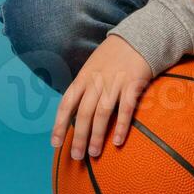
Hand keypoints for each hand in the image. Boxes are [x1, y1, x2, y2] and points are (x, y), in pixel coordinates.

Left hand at [51, 35, 154, 159]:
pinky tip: (117, 141)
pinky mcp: (132, 84)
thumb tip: (73, 112)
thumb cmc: (113, 57)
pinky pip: (125, 108)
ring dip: (96, 135)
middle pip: (83, 113)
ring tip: (93, 153)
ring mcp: (114, 82)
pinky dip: (121, 126)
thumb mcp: (92, 67)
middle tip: (76, 157)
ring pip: (101, 113)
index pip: (66, 103)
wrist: (138, 37)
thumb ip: (84, 87)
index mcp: (83, 77)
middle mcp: (96, 81)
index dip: (59, 124)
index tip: (54, 144)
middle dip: (78, 136)